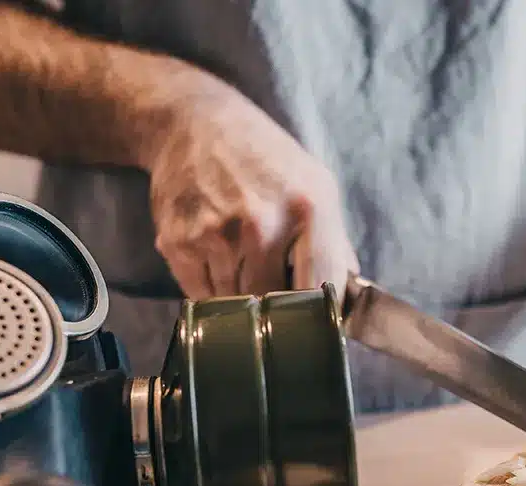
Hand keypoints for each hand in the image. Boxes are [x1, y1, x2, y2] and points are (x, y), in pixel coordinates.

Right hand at [147, 79, 357, 298]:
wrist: (193, 123)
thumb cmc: (262, 156)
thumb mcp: (315, 182)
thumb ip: (335, 241)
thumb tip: (347, 295)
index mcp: (307, 210)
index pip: (319, 293)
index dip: (317, 315)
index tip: (312, 322)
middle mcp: (261, 225)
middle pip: (274, 307)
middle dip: (276, 310)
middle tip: (274, 296)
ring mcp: (216, 236)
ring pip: (235, 305)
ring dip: (240, 299)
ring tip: (241, 265)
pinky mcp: (177, 244)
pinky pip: (199, 295)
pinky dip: (209, 289)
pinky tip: (215, 258)